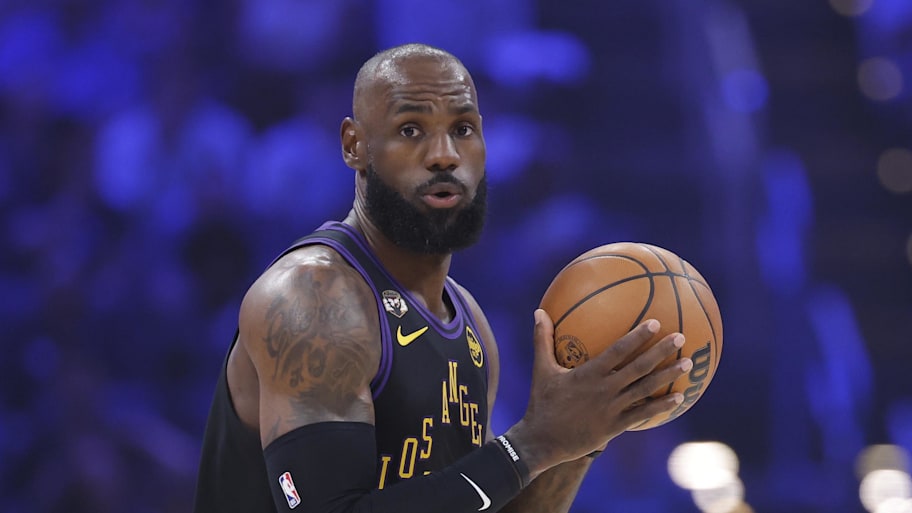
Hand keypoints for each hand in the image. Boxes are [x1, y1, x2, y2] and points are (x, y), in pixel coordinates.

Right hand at [505, 309, 691, 477]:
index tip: (655, 323)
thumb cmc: (542, 402)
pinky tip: (679, 398)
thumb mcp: (541, 369)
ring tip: (687, 363)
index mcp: (589, 374)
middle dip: (661, 351)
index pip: (618, 350)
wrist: (542, 441)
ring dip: (668, 376)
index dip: (637, 336)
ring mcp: (612, 409)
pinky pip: (643, 414)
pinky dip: (661, 406)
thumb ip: (542, 339)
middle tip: (681, 337)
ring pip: (645, 389)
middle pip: (639, 367)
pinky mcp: (615, 426)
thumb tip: (538, 311)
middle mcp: (604, 389)